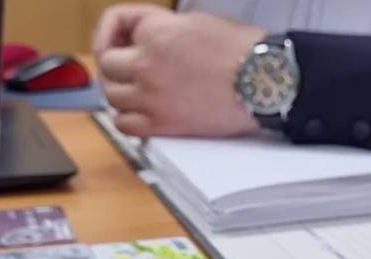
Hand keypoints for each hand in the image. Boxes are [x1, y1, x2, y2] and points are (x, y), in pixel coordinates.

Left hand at [93, 4, 266, 137]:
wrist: (263, 81)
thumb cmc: (240, 48)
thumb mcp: (195, 20)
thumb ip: (161, 26)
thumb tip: (140, 37)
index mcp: (154, 34)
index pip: (115, 24)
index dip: (117, 29)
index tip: (122, 37)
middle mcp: (145, 65)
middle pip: (107, 65)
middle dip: (116, 60)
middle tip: (127, 64)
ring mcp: (151, 98)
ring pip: (111, 96)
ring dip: (121, 90)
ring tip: (134, 88)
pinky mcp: (163, 125)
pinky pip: (124, 125)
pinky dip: (126, 118)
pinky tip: (138, 111)